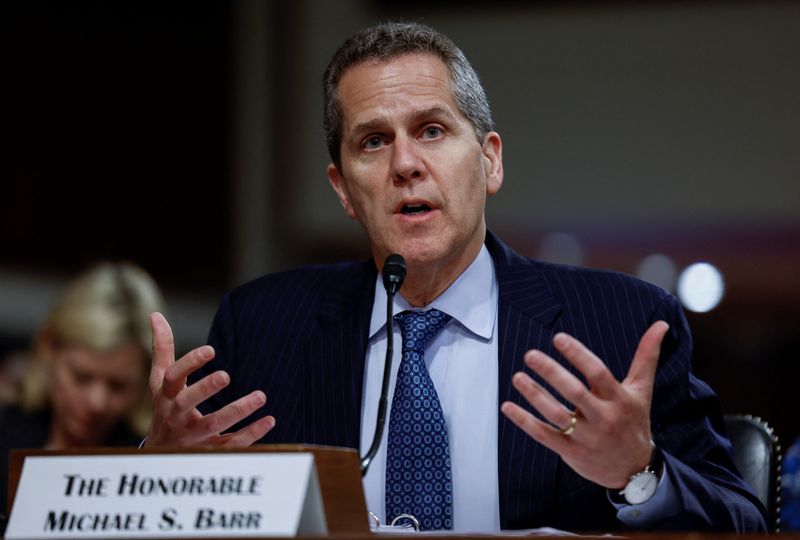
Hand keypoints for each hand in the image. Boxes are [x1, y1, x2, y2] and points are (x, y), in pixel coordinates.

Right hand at [144, 312, 275, 446]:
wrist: (160, 455)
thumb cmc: (164, 408)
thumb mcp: (160, 381)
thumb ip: (162, 349)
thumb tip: (155, 315)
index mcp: (166, 396)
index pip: (172, 377)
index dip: (189, 363)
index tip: (211, 350)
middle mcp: (176, 417)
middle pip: (186, 403)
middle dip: (205, 389)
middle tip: (226, 375)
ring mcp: (193, 437)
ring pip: (213, 425)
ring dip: (237, 411)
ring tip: (260, 396)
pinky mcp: (210, 452)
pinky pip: (231, 445)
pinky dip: (251, 434)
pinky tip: (270, 420)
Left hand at [500, 321, 669, 488]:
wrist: (635, 470)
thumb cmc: (633, 421)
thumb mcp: (642, 390)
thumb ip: (647, 356)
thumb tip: (661, 324)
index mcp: (619, 399)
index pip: (598, 373)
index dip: (578, 355)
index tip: (558, 338)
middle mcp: (603, 418)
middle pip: (575, 392)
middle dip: (552, 373)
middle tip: (530, 355)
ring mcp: (586, 436)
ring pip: (557, 415)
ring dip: (535, 395)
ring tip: (518, 377)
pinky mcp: (571, 451)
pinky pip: (545, 435)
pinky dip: (525, 421)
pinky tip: (507, 406)